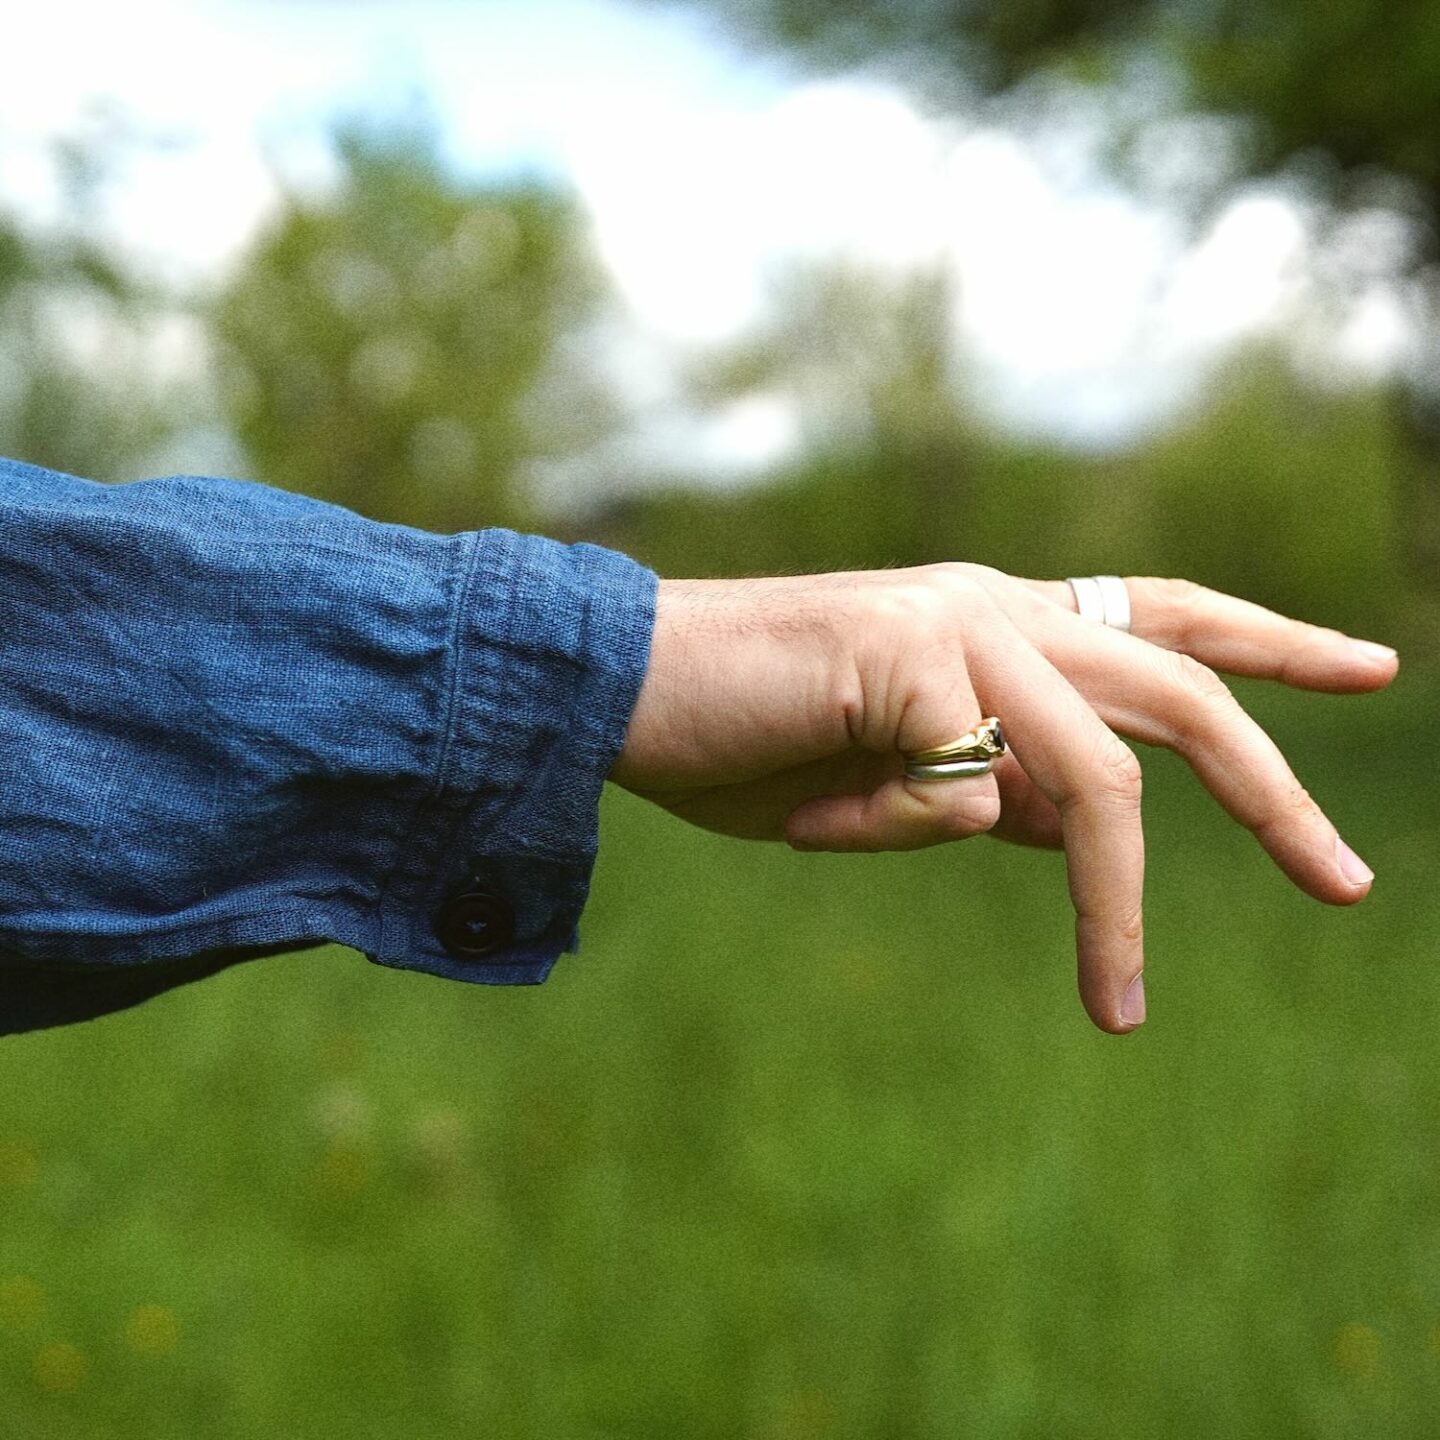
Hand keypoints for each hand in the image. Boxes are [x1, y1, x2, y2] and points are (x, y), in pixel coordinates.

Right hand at [609, 565, 1398, 1032]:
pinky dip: (891, 839)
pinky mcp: (907, 657)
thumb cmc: (743, 738)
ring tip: (1117, 1012)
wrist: (619, 682)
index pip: (1162, 618)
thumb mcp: (885, 780)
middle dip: (1275, 789)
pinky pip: (958, 801)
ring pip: (1095, 773)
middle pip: (1182, 687)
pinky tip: (808, 823)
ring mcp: (954, 621)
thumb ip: (984, 786)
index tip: (1373, 670)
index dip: (1271, 642)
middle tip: (1346, 887)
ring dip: (1113, 906)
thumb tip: (1074, 826)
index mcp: (995, 620)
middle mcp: (992, 604)